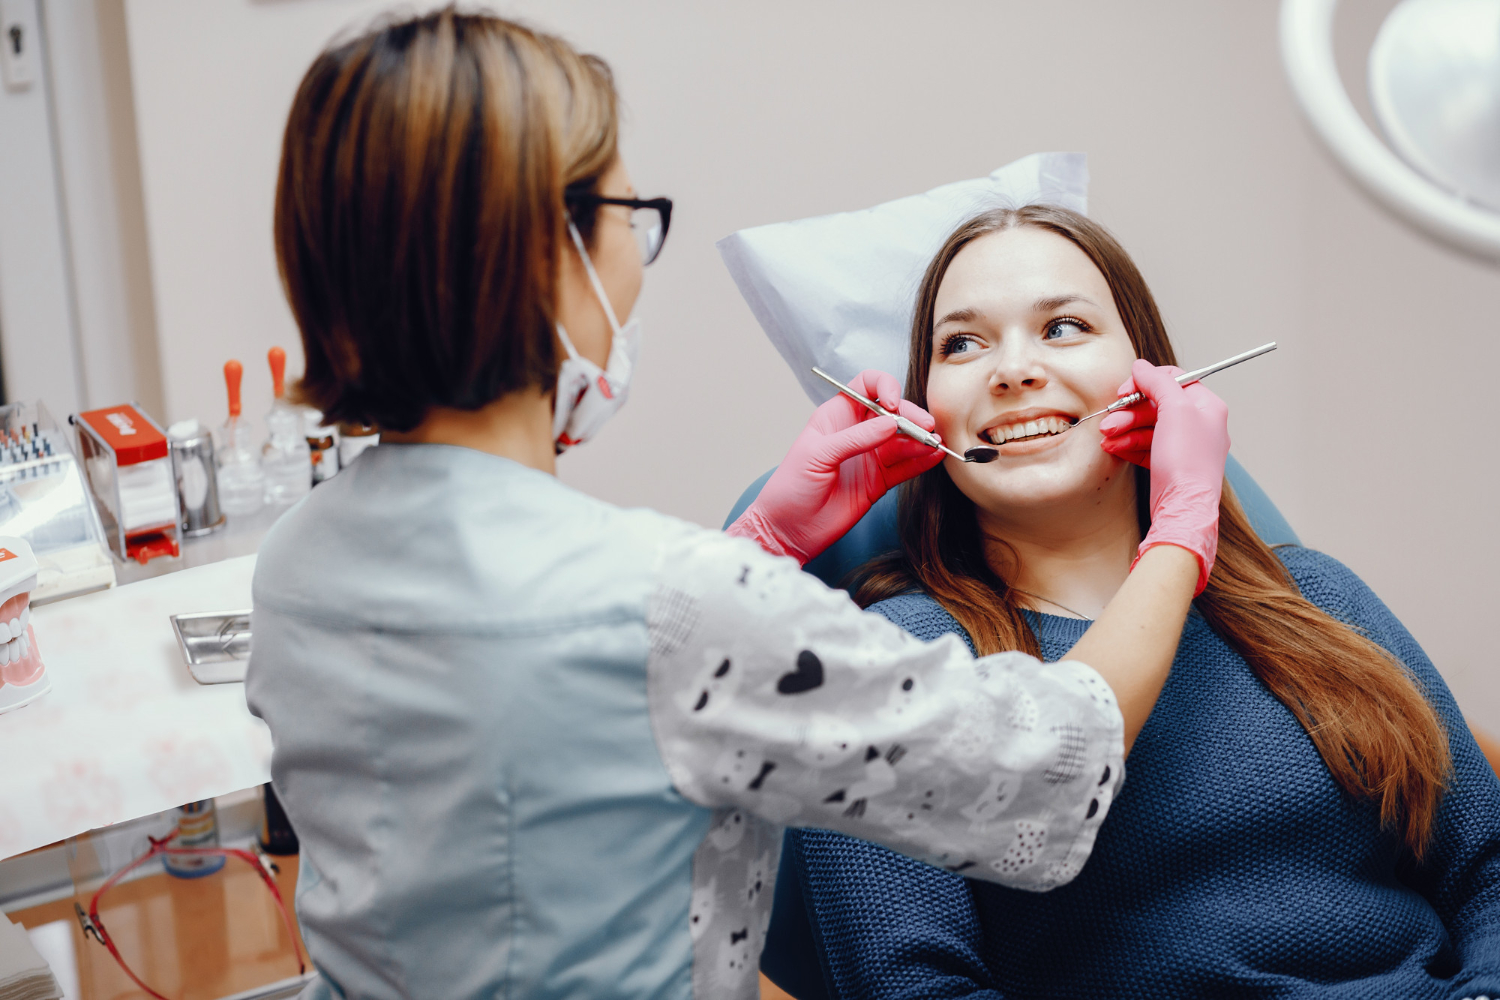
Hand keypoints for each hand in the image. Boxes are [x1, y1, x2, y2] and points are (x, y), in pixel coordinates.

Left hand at [726, 370, 943, 562]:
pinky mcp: (879, 481)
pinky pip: (905, 467)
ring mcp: (869, 457)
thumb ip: (855, 439)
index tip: (893, 404)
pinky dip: (921, 461)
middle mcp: (856, 432)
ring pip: (903, 440)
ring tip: (935, 443)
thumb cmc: (790, 487)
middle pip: (892, 413)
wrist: (788, 529)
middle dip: (911, 417)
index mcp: (837, 416)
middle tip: (925, 428)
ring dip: (921, 440)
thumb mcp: (817, 455)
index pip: (867, 386)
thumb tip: (890, 423)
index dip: (884, 387)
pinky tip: (934, 457)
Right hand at [1114, 360, 1229, 594]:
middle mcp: (1199, 424)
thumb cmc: (1187, 462)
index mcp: (1207, 406)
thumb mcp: (1174, 410)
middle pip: (1156, 404)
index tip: (1124, 391)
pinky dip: (1128, 444)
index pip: (1173, 380)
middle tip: (1109, 420)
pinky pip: (1145, 446)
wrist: (1184, 509)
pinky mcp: (1170, 465)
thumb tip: (1141, 366)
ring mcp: (1184, 446)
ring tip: (1106, 437)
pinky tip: (1113, 448)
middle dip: (1128, 412)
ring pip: (1147, 427)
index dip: (1145, 382)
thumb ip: (1158, 382)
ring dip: (1123, 429)